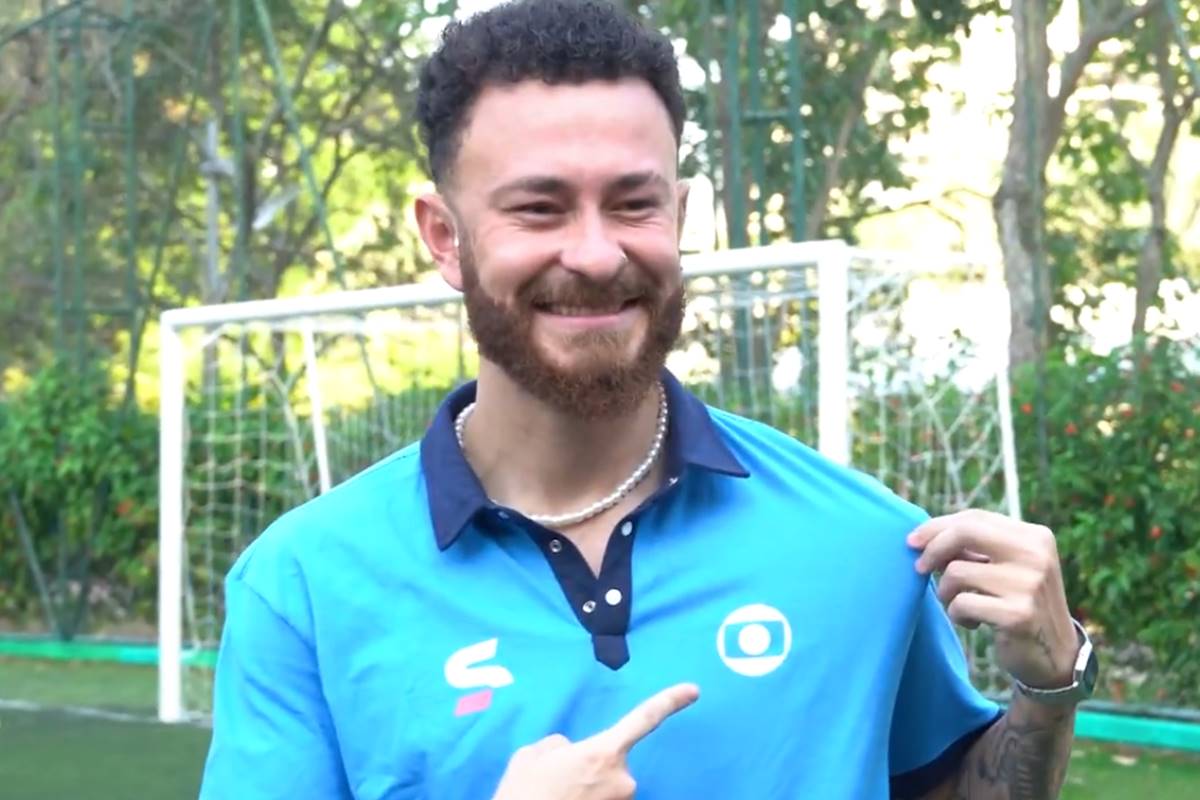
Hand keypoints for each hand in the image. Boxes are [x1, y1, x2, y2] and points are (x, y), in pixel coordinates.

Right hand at [492, 683, 699, 799]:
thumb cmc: (523, 794)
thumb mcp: (532, 756)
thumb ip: (559, 746)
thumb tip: (569, 752)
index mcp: (603, 753)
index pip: (644, 720)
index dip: (669, 702)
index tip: (694, 691)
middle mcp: (622, 780)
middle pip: (612, 762)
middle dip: (589, 767)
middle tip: (558, 782)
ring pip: (606, 787)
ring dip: (587, 789)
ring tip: (558, 796)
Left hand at [907, 510, 1078, 688]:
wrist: (1055, 656)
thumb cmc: (1018, 603)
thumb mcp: (1007, 568)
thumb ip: (975, 548)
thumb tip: (924, 536)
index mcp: (1035, 537)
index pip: (975, 518)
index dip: (937, 526)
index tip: (913, 540)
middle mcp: (1036, 555)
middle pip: (965, 532)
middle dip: (933, 548)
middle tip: (919, 568)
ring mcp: (1030, 584)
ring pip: (956, 572)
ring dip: (947, 592)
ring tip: (962, 604)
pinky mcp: (1018, 614)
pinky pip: (962, 604)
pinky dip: (957, 615)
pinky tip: (974, 623)